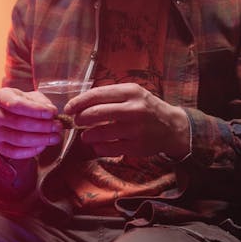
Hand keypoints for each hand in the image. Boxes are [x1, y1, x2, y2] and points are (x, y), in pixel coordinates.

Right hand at [0, 88, 63, 159]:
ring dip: (41, 139)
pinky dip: (32, 150)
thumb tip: (52, 112)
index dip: (35, 110)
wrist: (11, 117)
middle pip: (19, 123)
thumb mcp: (33, 97)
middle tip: (58, 126)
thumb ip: (42, 103)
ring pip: (19, 139)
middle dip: (42, 126)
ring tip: (55, 137)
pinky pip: (15, 152)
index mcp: (1, 97)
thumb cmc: (25, 105)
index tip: (52, 113)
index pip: (16, 104)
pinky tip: (43, 146)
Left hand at [66, 83, 190, 158]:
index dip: (78, 102)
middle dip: (80, 118)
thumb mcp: (132, 94)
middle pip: (95, 113)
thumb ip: (109, 96)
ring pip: (99, 133)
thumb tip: (79, 103)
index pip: (96, 95)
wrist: (172, 127)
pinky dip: (98, 148)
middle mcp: (134, 109)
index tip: (68, 108)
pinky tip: (98, 145)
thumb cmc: (146, 108)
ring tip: (86, 135)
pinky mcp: (136, 147)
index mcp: (130, 92)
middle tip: (77, 122)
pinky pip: (108, 149)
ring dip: (87, 135)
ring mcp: (135, 129)